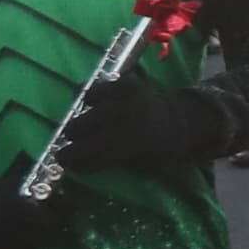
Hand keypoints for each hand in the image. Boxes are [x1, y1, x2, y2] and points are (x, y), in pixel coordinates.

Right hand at [0, 169, 72, 248]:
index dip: (50, 222)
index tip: (47, 219)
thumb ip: (38, 196)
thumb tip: (71, 203)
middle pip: (36, 243)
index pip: (46, 223)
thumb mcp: (10, 186)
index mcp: (8, 208)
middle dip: (38, 237)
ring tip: (17, 242)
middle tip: (32, 232)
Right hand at [54, 78, 220, 176]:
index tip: (61, 162)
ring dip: (82, 113)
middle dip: (73, 137)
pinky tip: (91, 104)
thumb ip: (114, 162)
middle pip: (86, 124)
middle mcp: (129, 116)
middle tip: (67, 144)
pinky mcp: (130, 82)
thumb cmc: (163, 151)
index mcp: (134, 143)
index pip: (94, 151)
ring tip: (79, 125)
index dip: (74, 158)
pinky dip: (94, 94)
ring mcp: (129, 96)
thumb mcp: (143, 166)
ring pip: (90, 100)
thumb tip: (83, 163)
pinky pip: (103, 85)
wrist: (187, 121)